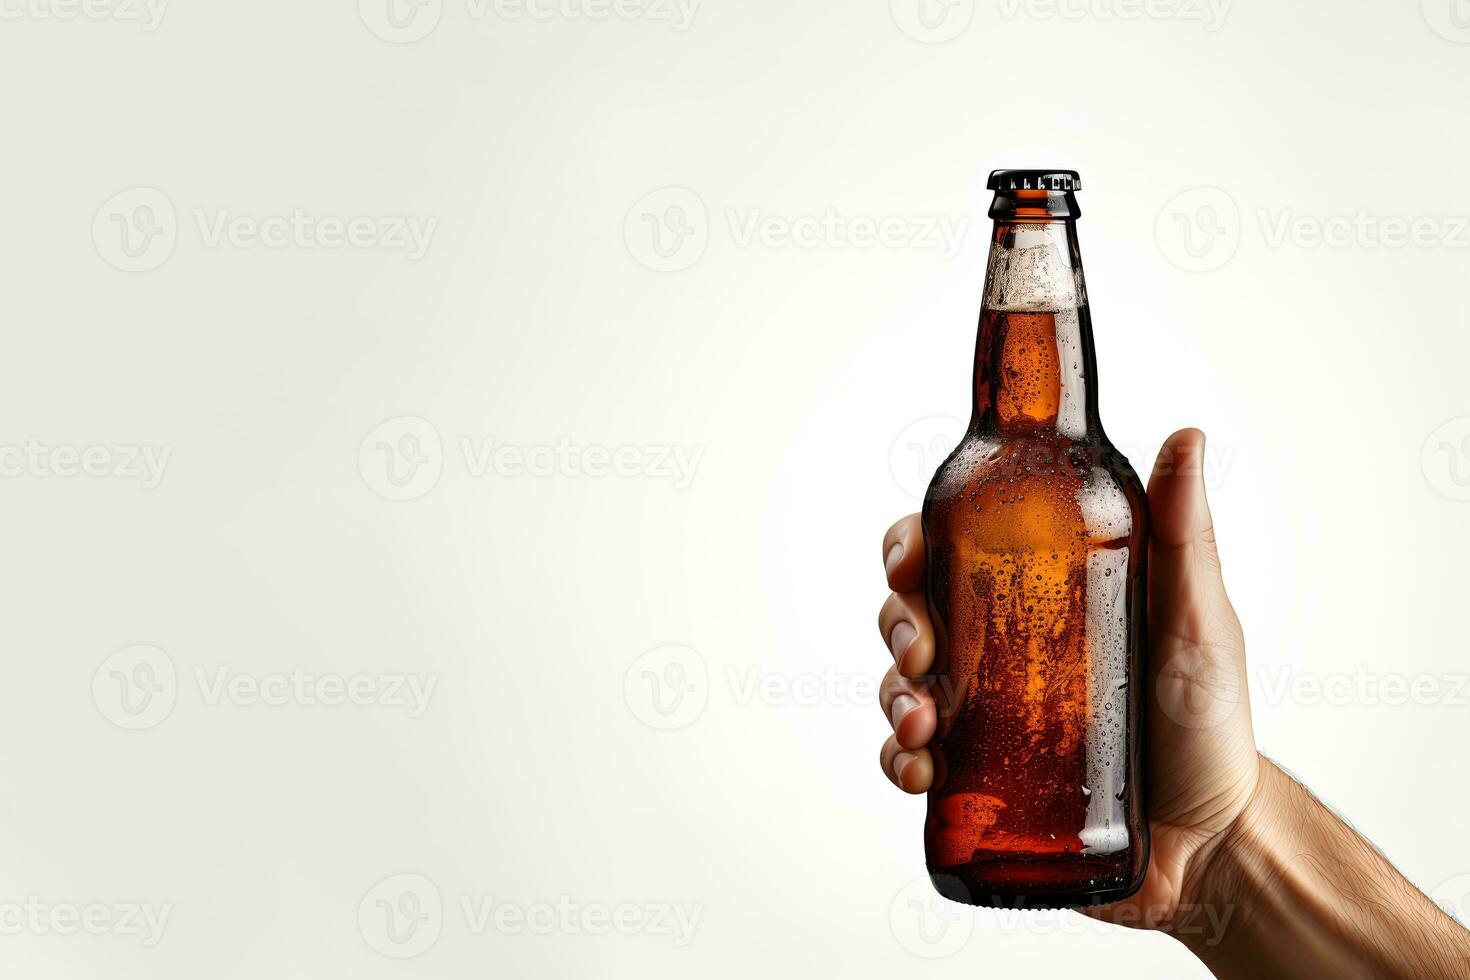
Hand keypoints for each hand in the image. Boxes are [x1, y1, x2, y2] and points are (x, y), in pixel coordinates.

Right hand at [876, 428, 1260, 930]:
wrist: (1214, 842)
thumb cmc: (1210, 722)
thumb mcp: (1196, 620)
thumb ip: (1185, 535)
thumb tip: (1187, 437)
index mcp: (1038, 596)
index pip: (952, 550)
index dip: (911, 545)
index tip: (909, 559)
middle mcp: (999, 651)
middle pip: (911, 613)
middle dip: (895, 625)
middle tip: (918, 652)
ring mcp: (985, 717)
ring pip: (901, 685)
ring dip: (891, 696)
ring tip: (921, 725)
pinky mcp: (979, 781)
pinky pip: (911, 761)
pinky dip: (898, 761)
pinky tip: (919, 771)